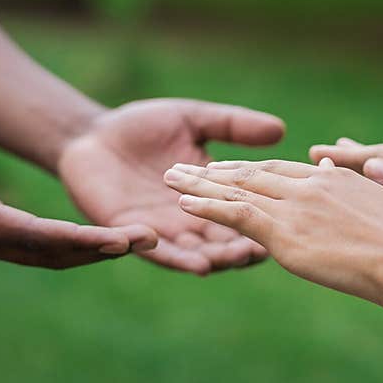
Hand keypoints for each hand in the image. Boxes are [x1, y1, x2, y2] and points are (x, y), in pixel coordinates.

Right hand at [0, 113, 156, 267]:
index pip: (33, 235)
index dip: (78, 239)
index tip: (118, 241)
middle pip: (54, 253)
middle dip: (103, 249)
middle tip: (152, 240)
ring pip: (54, 255)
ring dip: (98, 250)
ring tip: (147, 240)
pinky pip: (47, 249)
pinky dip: (81, 246)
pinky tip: (113, 238)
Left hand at [57, 98, 285, 274]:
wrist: (91, 135)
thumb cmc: (144, 127)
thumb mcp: (194, 121)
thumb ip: (233, 126)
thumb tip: (280, 129)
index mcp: (213, 194)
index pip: (246, 211)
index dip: (266, 217)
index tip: (290, 221)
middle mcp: (194, 219)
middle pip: (226, 242)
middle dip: (244, 247)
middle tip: (264, 249)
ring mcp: (165, 230)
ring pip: (198, 253)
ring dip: (217, 259)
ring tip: (233, 259)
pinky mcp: (134, 235)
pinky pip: (159, 252)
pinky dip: (178, 258)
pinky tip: (195, 262)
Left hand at [163, 158, 382, 311]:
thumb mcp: (378, 201)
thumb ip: (348, 180)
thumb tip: (333, 162)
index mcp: (330, 180)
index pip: (279, 171)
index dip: (248, 169)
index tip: (225, 167)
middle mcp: (307, 186)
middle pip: (251, 174)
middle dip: (214, 171)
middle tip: (183, 166)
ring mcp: (294, 208)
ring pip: (237, 190)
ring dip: (200, 184)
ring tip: (170, 178)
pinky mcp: (285, 233)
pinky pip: (237, 215)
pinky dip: (208, 208)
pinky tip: (185, 203)